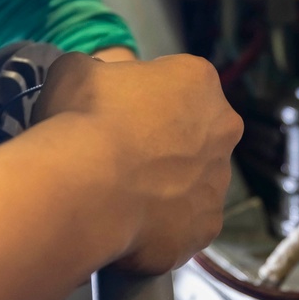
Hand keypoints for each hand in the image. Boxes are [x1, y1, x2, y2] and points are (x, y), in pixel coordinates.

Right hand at [33, 52, 242, 273]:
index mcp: (198, 78)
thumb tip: (95, 82)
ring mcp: (219, 182)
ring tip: (121, 193)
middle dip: (166, 140)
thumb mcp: (75, 70)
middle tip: (122, 152)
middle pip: (195, 130)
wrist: (85, 189)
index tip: (117, 112)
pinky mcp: (207, 228)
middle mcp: (223, 128)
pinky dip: (162, 224)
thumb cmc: (84, 118)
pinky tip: (129, 222)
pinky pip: (184, 223)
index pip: (176, 82)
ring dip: (166, 183)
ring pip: (193, 180)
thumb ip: (96, 71)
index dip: (143, 97)